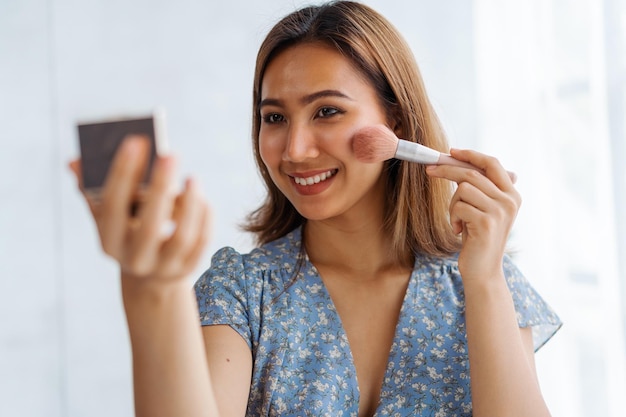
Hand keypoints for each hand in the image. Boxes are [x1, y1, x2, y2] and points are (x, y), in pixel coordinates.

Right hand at [69, 135, 210, 284]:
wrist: (149, 277)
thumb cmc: (128, 232)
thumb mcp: (109, 216)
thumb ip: (94, 189)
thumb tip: (76, 161)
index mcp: (109, 241)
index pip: (112, 207)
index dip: (123, 174)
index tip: (136, 141)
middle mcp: (135, 259)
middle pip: (150, 227)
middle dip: (160, 188)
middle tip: (171, 154)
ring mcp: (165, 266)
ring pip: (182, 237)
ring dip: (190, 205)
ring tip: (192, 179)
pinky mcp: (189, 267)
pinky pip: (202, 241)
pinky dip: (204, 216)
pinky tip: (201, 197)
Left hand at [426, 149, 520, 281]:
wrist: (482, 270)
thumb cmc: (477, 238)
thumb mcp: (482, 209)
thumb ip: (480, 187)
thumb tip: (459, 159)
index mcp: (512, 194)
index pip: (492, 163)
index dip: (471, 155)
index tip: (451, 151)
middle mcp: (510, 200)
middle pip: (472, 172)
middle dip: (447, 170)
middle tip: (429, 170)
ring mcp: (500, 211)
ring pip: (463, 188)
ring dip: (452, 204)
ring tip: (458, 220)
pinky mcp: (486, 222)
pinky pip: (458, 206)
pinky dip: (453, 217)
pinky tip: (458, 231)